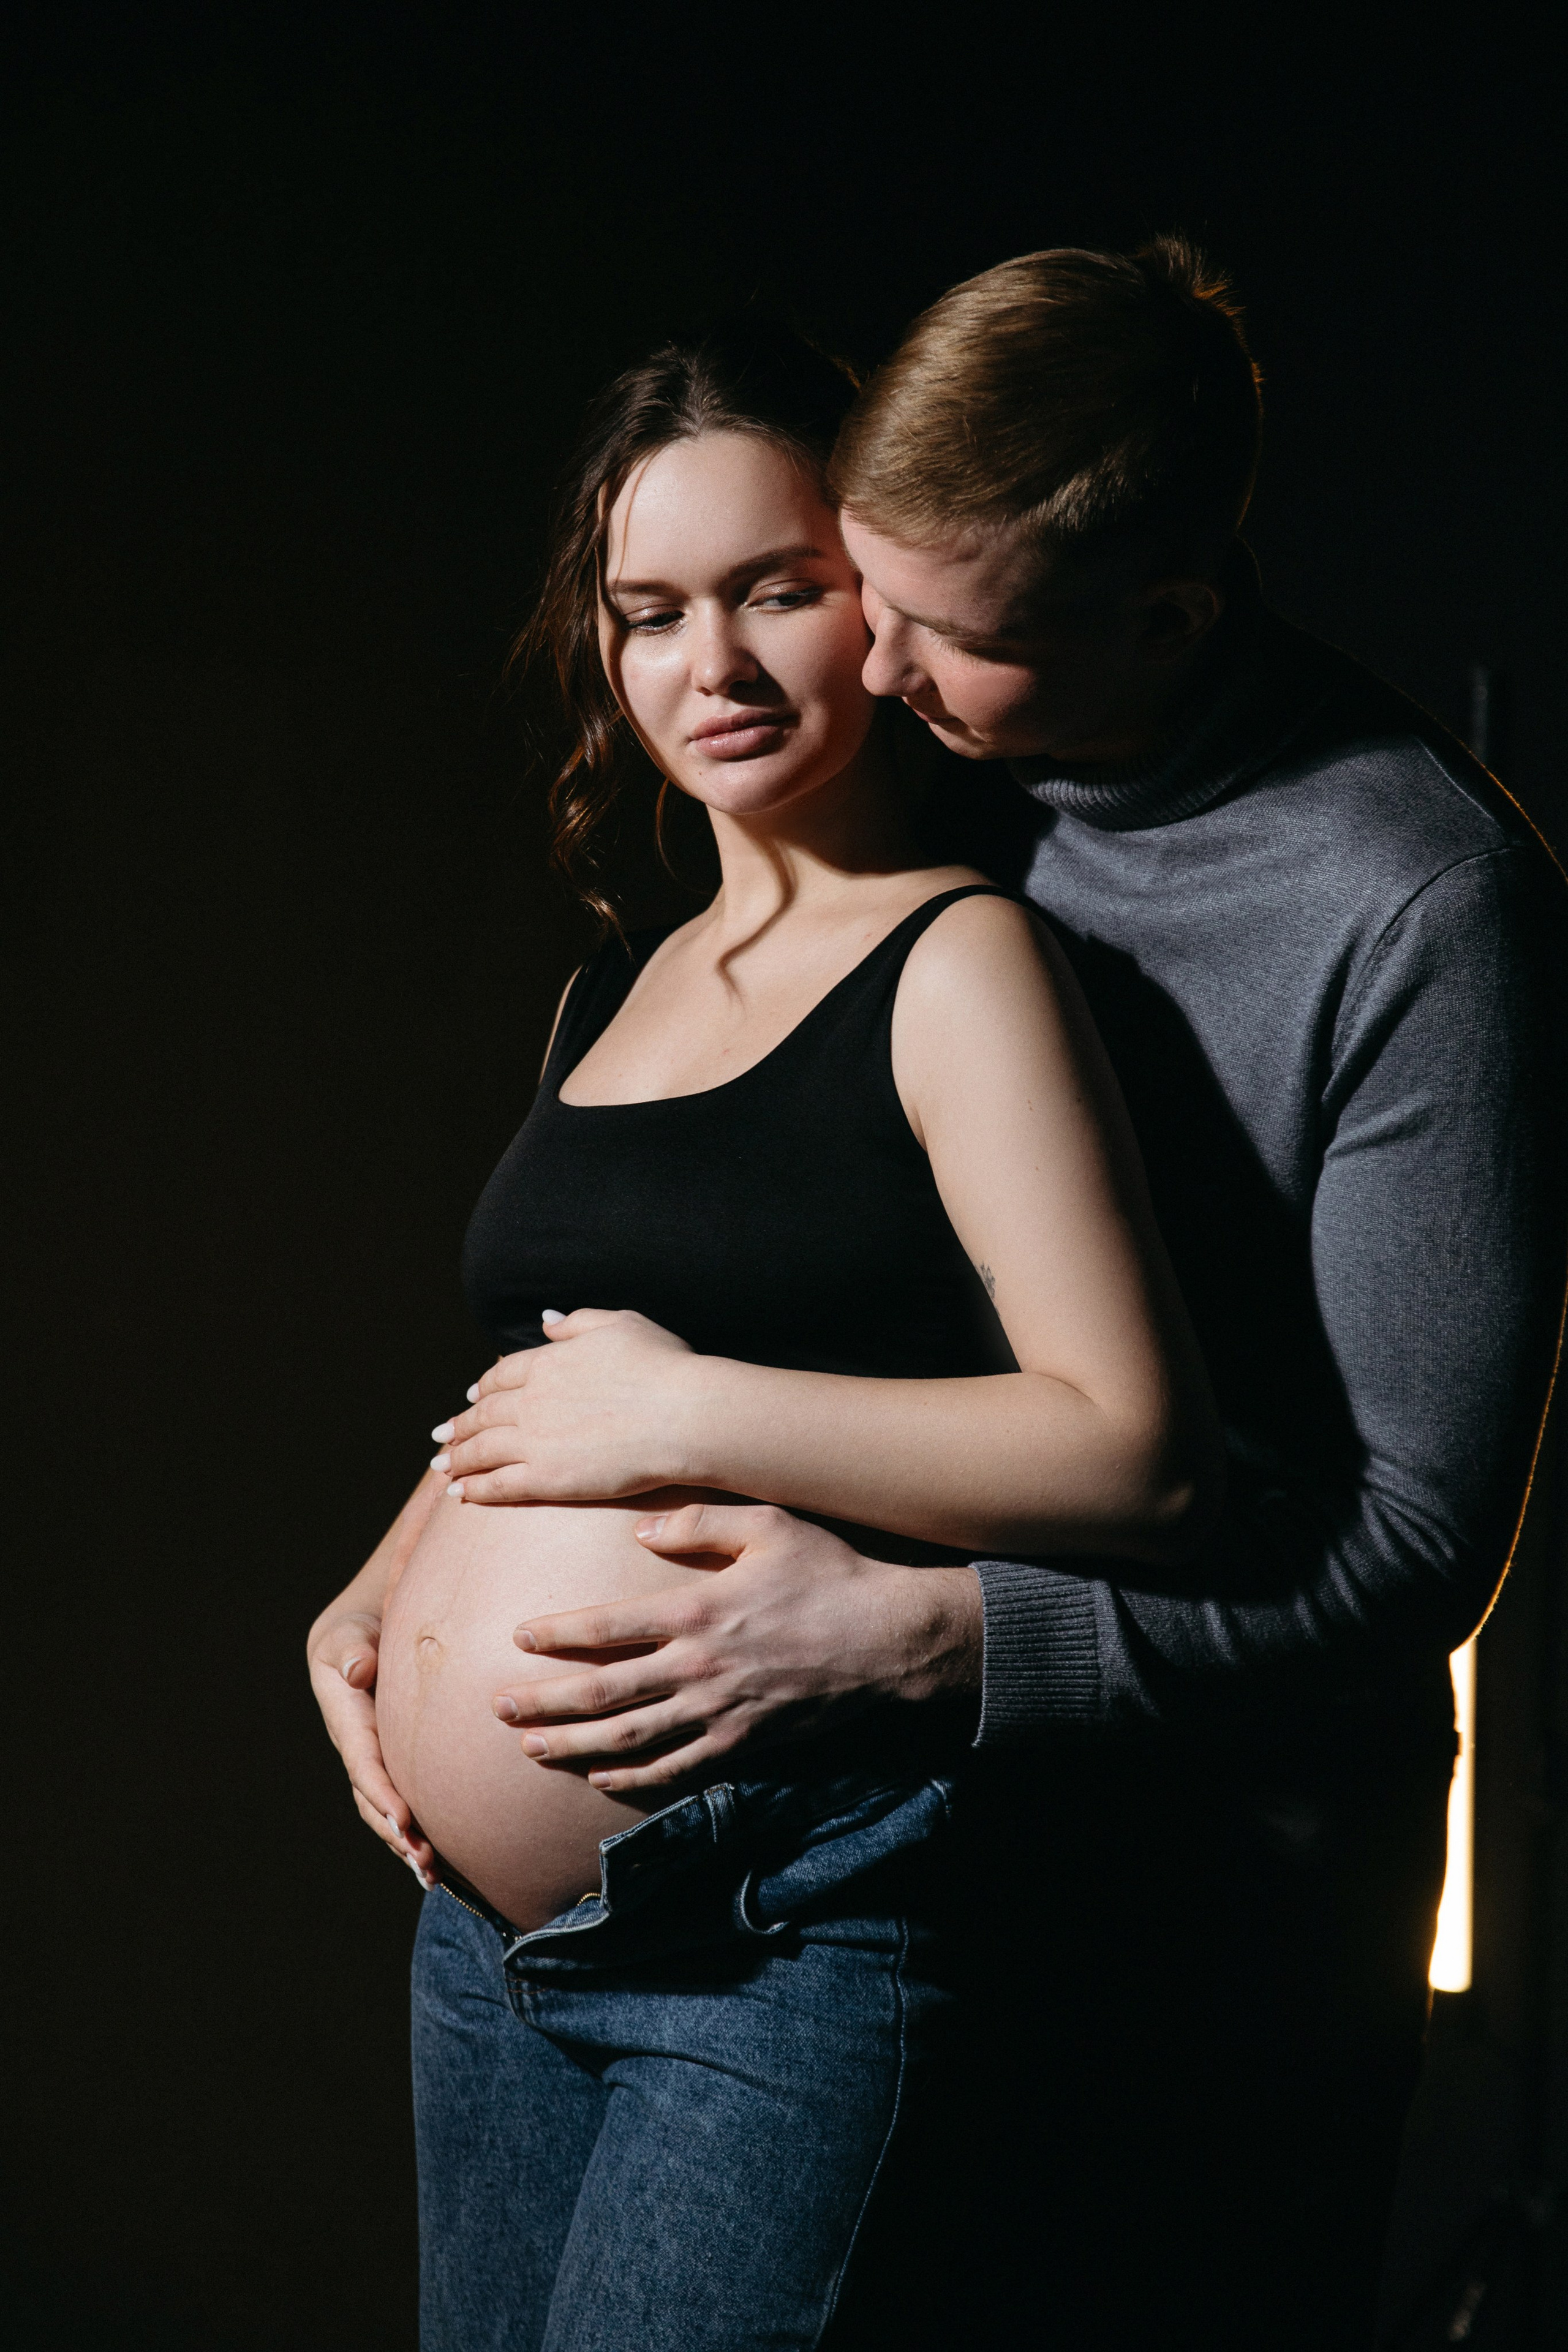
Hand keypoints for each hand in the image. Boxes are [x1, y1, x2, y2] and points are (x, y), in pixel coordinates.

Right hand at [306, 1604, 436, 1888]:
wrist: (371, 1630)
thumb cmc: (361, 1628)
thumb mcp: (348, 1632)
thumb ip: (350, 1649)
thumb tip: (357, 1669)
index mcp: (346, 1718)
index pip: (364, 1761)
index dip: (381, 1792)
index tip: (403, 1819)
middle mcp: (360, 1746)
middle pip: (375, 1798)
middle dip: (396, 1833)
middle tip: (422, 1861)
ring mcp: (378, 1758)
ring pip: (389, 1808)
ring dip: (407, 1842)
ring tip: (432, 1873)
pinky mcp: (398, 1762)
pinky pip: (409, 1798)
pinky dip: (422, 1828)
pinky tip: (446, 1858)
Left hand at [432, 1308, 699, 1503]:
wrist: (683, 1415)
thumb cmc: (664, 1367)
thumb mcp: (621, 1325)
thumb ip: (579, 1321)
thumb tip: (546, 1317)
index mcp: (549, 1361)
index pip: (502, 1375)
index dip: (483, 1387)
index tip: (471, 1397)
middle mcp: (532, 1400)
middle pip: (484, 1413)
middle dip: (459, 1425)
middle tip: (441, 1437)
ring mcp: (536, 1440)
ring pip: (483, 1449)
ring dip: (457, 1458)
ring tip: (441, 1467)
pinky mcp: (547, 1478)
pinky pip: (500, 1484)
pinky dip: (476, 1489)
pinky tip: (460, 1495)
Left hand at [488, 1502, 982, 1792]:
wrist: (890, 1640)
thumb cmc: (830, 1572)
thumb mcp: (769, 1523)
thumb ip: (700, 1522)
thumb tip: (640, 1526)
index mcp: (698, 1610)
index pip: (608, 1627)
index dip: (557, 1634)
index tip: (517, 1637)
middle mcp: (699, 1667)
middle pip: (604, 1693)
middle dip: (545, 1702)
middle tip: (498, 1708)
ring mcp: (720, 1713)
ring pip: (630, 1740)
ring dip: (574, 1747)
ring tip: (530, 1749)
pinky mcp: (743, 1744)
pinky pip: (678, 1769)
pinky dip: (635, 1780)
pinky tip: (603, 1781)